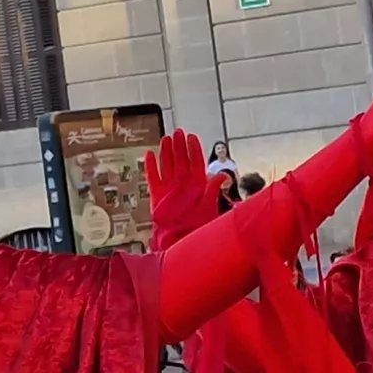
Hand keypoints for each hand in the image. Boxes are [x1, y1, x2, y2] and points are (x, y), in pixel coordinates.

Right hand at [145, 131, 220, 245]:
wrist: (179, 240)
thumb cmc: (196, 226)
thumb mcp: (208, 207)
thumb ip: (212, 190)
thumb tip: (222, 176)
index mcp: (197, 185)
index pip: (196, 163)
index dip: (194, 149)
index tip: (192, 137)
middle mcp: (183, 184)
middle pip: (181, 160)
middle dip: (180, 146)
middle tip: (178, 132)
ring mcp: (169, 189)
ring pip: (167, 165)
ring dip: (166, 152)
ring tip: (166, 139)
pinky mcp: (157, 195)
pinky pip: (153, 177)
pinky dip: (151, 166)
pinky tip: (150, 155)